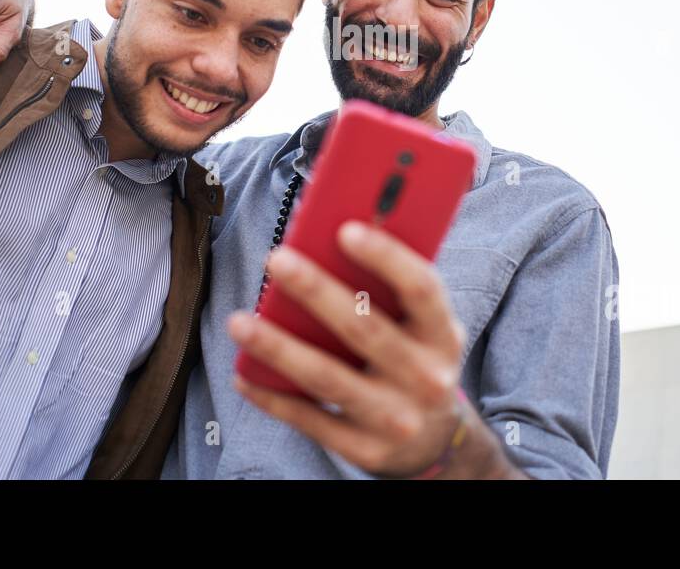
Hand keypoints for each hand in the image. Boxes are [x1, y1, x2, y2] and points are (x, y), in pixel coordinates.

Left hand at [228, 221, 518, 477]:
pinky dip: (273, 396)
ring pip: (327, 378)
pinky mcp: (365, 450)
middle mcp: (426, 378)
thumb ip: (389, 290)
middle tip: (276, 259)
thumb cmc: (414, 358)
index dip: (386, 258)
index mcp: (442, 335)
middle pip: (364, 329)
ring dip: (278, 347)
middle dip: (316, 291)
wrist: (433, 440)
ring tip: (238, 321)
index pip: (421, 289)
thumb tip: (327, 240)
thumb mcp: (422, 327)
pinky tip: (244, 373)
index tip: (345, 229)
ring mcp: (395, 418)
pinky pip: (309, 420)